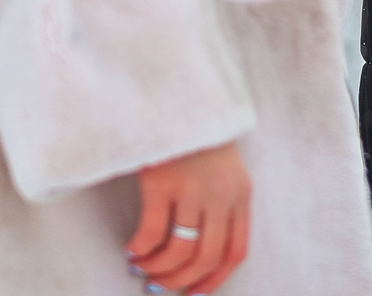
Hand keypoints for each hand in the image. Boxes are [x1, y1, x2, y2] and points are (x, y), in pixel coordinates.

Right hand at [127, 141, 248, 293]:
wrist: (178, 95)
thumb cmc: (197, 135)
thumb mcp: (222, 168)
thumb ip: (220, 202)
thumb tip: (197, 250)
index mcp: (240, 193)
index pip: (235, 252)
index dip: (214, 279)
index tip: (194, 294)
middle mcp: (221, 195)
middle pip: (206, 257)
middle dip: (180, 281)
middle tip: (158, 286)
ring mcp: (192, 189)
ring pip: (179, 251)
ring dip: (158, 269)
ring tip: (142, 269)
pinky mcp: (163, 182)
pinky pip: (152, 232)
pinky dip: (141, 248)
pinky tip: (131, 249)